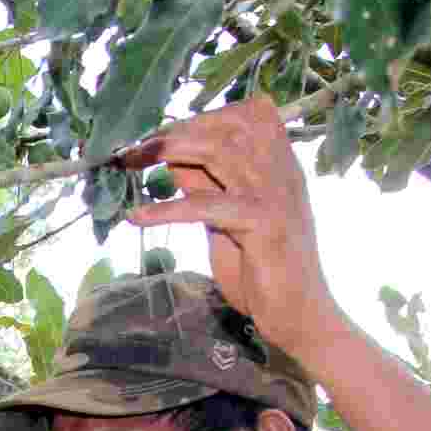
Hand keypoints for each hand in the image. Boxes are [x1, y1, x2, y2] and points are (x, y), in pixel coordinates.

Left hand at [117, 96, 340, 355]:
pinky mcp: (264, 226)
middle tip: (133, 148)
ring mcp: (275, 196)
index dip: (202, 118)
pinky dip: (167, 209)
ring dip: (167, 151)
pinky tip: (136, 217)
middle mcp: (281, 172)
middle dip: (176, 129)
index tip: (163, 133)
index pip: (247, 114)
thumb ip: (207, 184)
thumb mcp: (227, 217)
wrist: (300, 316)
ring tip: (129, 162)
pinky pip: (208, 206)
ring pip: (219, 152)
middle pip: (228, 125)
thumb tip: (170, 155)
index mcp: (279, 165)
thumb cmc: (263, 269)